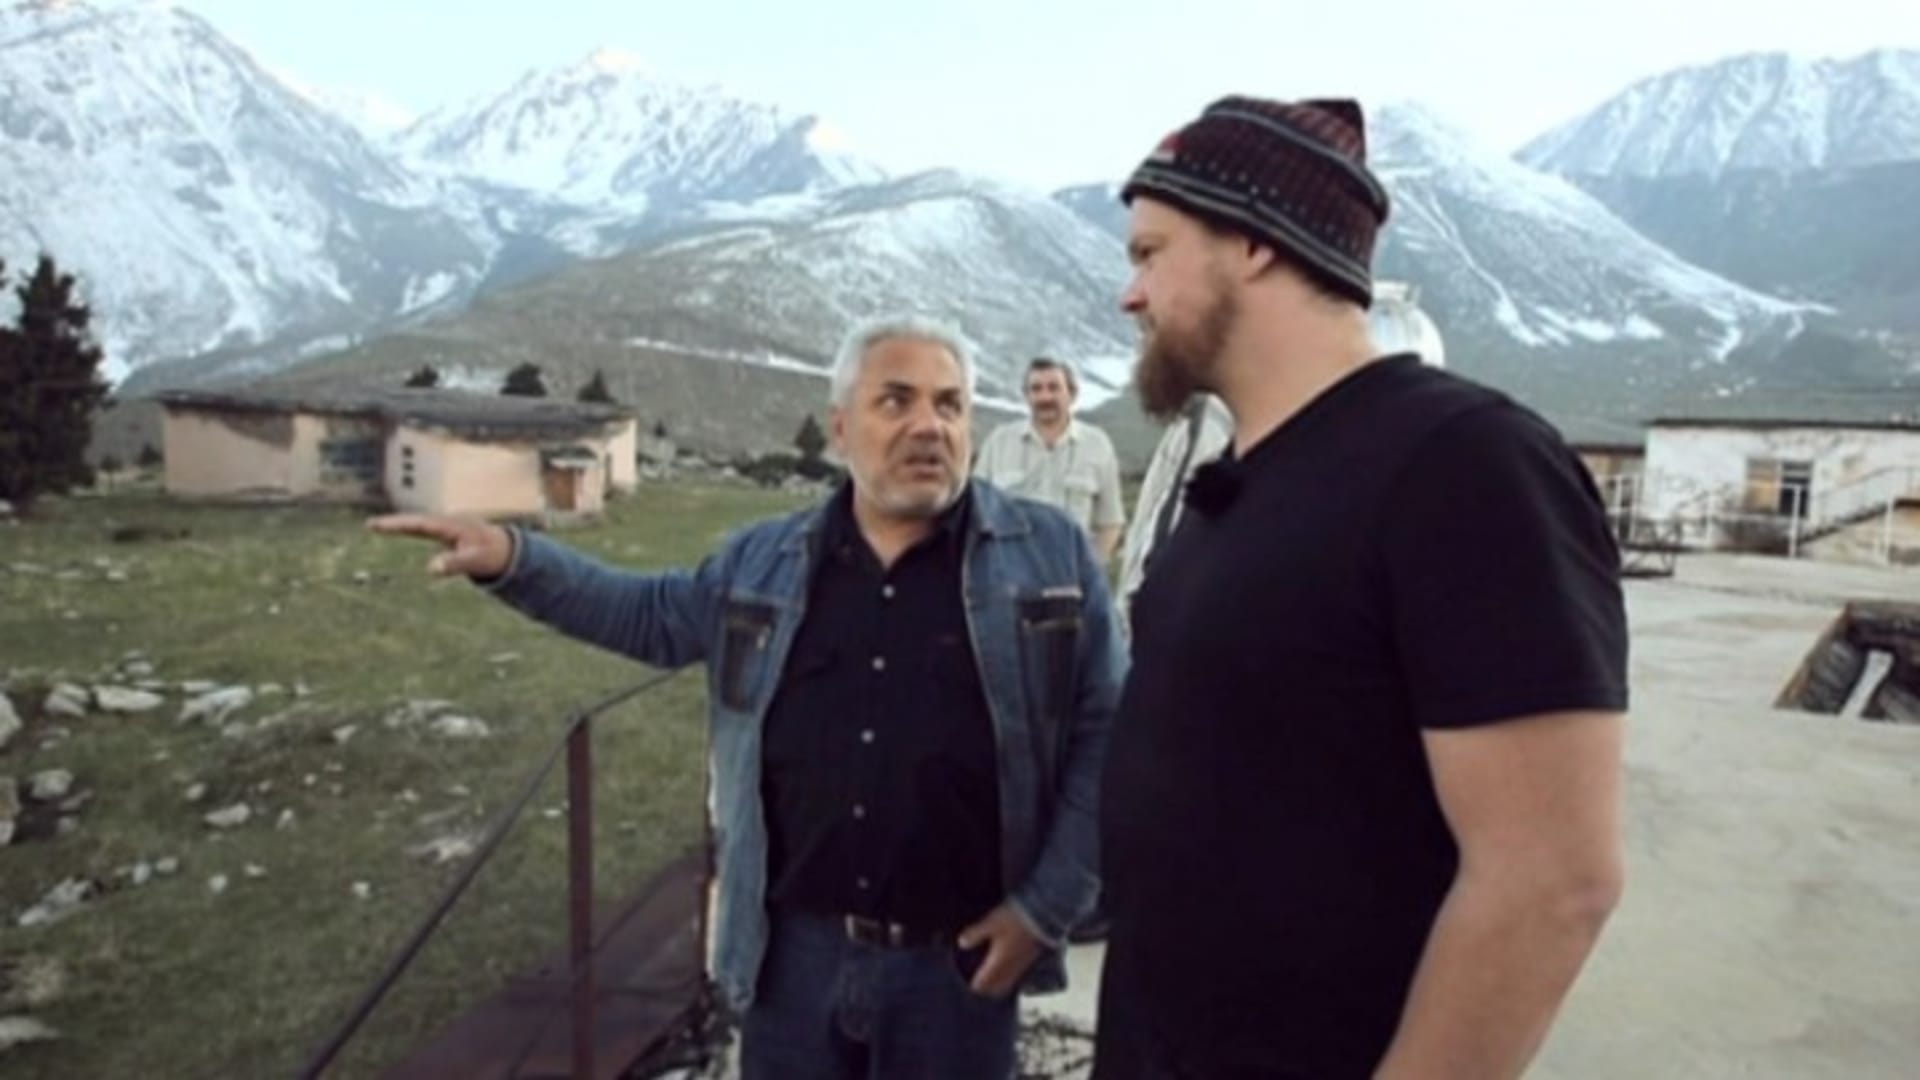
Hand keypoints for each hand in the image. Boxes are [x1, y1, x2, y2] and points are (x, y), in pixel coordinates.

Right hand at [367, 514, 513, 577]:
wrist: (506, 550)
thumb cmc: (492, 555)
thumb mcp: (475, 562)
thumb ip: (455, 564)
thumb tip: (430, 568)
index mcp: (451, 527)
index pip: (420, 524)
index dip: (400, 525)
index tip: (380, 525)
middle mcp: (446, 524)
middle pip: (415, 521)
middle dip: (393, 522)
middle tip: (369, 524)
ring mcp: (446, 528)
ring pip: (418, 524)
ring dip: (398, 524)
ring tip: (375, 526)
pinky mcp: (446, 534)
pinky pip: (423, 530)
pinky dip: (408, 529)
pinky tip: (395, 529)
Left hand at [955, 902, 1044, 997]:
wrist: (1043, 916)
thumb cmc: (1014, 919)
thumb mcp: (991, 922)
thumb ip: (975, 934)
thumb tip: (961, 943)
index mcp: (997, 963)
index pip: (983, 983)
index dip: (975, 985)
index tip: (970, 983)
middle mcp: (1010, 968)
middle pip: (997, 988)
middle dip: (988, 989)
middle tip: (980, 984)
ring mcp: (1022, 965)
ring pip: (1009, 983)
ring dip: (1000, 984)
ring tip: (993, 978)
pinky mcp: (1032, 959)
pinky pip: (1018, 975)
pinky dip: (1011, 976)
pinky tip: (1009, 967)